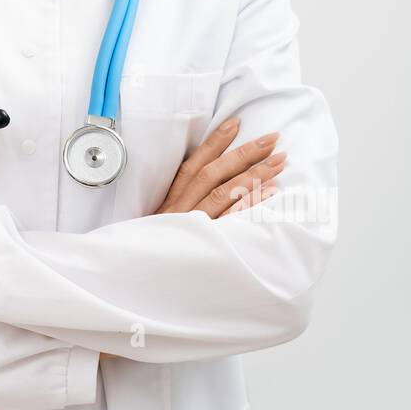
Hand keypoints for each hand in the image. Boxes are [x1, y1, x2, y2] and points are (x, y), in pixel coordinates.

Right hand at [97, 119, 285, 360]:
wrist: (129, 287)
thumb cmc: (148, 255)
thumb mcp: (158, 227)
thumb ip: (178, 207)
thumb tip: (202, 188)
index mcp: (169, 202)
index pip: (193, 164)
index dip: (214, 142)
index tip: (236, 123)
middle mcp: (179, 211)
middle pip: (214, 174)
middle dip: (245, 153)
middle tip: (273, 138)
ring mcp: (192, 228)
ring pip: (225, 194)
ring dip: (255, 175)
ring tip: (280, 161)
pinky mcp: (203, 246)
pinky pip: (231, 222)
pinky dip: (251, 205)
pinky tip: (272, 194)